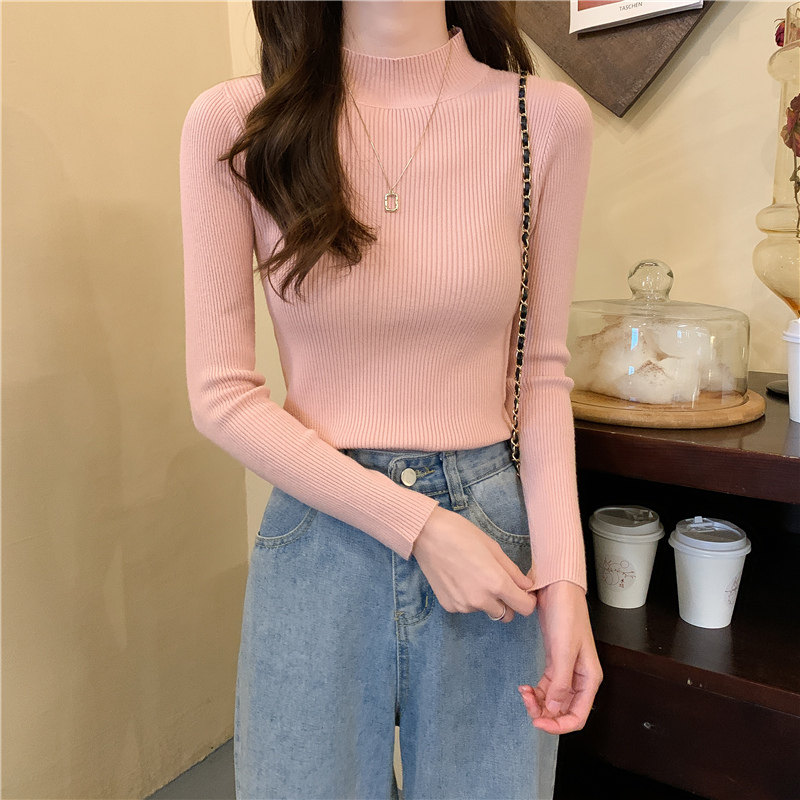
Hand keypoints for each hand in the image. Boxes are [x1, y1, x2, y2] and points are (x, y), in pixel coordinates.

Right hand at [411, 506, 536, 621]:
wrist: (427, 534)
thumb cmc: (462, 534)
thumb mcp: (493, 547)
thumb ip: (512, 571)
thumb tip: (527, 585)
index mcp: (496, 583)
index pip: (524, 608)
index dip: (528, 601)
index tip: (525, 593)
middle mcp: (481, 600)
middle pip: (506, 615)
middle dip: (507, 603)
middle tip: (499, 583)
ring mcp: (463, 605)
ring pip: (485, 610)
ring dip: (486, 600)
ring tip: (473, 575)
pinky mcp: (449, 606)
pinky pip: (467, 607)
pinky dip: (468, 598)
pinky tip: (459, 578)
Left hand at [517, 580, 602, 733]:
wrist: (557, 588)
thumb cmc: (566, 614)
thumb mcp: (564, 648)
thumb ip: (561, 681)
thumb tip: (553, 709)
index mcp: (589, 678)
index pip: (578, 716)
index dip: (559, 726)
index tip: (537, 722)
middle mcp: (580, 678)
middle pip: (564, 710)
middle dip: (545, 713)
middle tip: (525, 701)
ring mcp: (567, 670)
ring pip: (554, 699)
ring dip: (538, 702)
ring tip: (523, 692)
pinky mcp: (555, 660)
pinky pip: (547, 685)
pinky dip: (536, 691)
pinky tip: (524, 686)